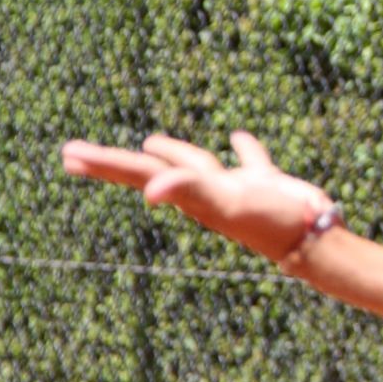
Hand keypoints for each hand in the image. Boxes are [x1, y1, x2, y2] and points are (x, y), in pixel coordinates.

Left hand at [60, 128, 333, 263]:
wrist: (312, 243)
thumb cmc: (270, 224)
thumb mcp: (226, 205)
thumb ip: (190, 192)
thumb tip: (149, 191)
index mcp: (190, 192)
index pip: (137, 172)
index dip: (104, 163)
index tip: (69, 157)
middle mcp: (204, 191)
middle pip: (151, 169)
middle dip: (114, 162)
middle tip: (74, 154)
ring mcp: (234, 188)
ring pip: (195, 164)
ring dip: (172, 152)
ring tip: (149, 142)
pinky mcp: (265, 183)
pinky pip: (249, 161)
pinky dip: (243, 148)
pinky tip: (236, 137)